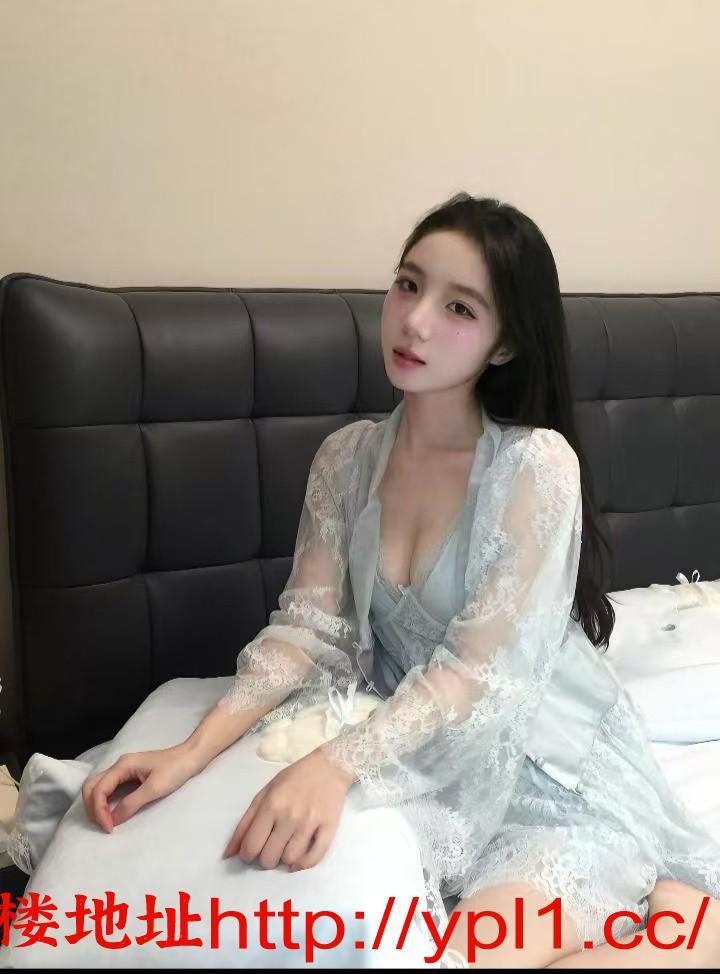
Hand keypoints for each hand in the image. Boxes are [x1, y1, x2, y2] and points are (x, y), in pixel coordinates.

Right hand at [82, 745, 199, 831]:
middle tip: (103, 826)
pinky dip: (105, 802)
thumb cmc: (176, 769)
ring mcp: (124, 770)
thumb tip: (113, 820)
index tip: (109, 827)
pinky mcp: (130, 775)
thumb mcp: (155, 788)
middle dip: (92, 807)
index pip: (99, 789)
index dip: (99, 810)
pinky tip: (112, 813)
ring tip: (106, 822)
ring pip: (98, 787)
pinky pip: (109, 789)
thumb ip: (132, 803)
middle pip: (92, 786)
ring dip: (96, 805)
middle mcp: (120, 766)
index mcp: (123, 765)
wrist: (192, 757)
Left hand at [222, 747, 353, 871]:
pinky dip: (303, 864)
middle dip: (265, 858)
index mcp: (271, 805)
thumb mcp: (264, 793)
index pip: (251, 846)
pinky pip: (314, 858)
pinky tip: (298, 859)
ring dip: (284, 859)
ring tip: (285, 847)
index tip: (252, 851)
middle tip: (270, 847)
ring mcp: (310, 823)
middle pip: (269, 858)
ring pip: (289, 860)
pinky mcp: (329, 828)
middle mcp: (289, 816)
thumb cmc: (293, 779)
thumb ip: (245, 823)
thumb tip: (228, 854)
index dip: (247, 855)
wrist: (329, 767)